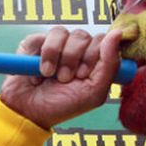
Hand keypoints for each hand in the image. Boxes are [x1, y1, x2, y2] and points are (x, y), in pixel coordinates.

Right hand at [0, 27, 121, 129]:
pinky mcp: (36, 43)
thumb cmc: (62, 106)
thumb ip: (110, 64)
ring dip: (59, 58)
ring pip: (65, 33)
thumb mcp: (94, 93)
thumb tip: (117, 33)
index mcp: (93, 61)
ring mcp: (56, 45)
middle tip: (65, 79)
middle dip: (75, 60)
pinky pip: (47, 36)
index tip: (84, 75)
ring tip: (52, 75)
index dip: (95, 56)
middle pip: (84, 36)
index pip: (104, 41)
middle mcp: (76, 50)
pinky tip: (41, 72)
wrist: (28, 112)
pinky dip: (45, 56)